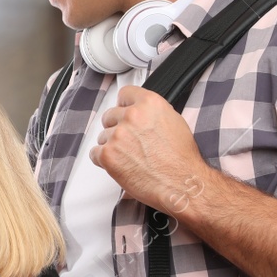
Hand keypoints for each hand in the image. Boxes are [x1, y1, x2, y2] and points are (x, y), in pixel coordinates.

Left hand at [91, 85, 214, 217]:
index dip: (124, 106)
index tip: (124, 113)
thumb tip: (141, 113)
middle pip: (110, 115)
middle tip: (130, 143)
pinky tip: (121, 165)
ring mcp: (118, 135)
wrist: (180, 183)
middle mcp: (132, 116)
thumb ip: (152, 113)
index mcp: (149, 104)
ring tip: (131, 157)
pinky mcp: (108, 154)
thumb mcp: (174, 122)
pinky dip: (104, 161)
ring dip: (112, 146)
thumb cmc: (181, 159)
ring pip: (102, 136)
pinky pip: (95, 154)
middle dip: (117, 128)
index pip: (124, 94)